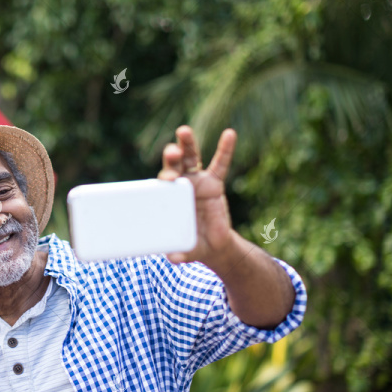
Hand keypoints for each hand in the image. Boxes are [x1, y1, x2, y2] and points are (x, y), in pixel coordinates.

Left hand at [158, 126, 236, 266]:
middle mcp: (180, 185)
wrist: (212, 246)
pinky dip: (225, 149)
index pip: (163, 183)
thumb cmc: (192, 244)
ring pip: (191, 158)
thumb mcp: (186, 250)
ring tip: (184, 131)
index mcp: (168, 197)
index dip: (164, 179)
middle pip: (173, 165)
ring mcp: (197, 181)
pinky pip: (220, 163)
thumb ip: (179, 253)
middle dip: (171, 157)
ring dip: (188, 144)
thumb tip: (173, 259)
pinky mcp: (215, 182)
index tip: (166, 180)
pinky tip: (229, 134)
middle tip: (172, 153)